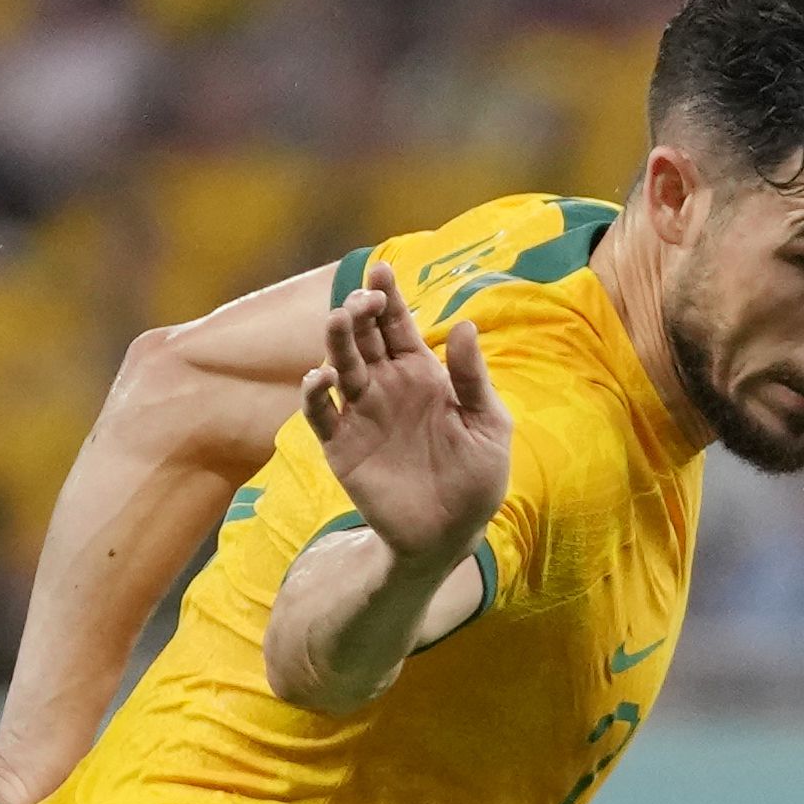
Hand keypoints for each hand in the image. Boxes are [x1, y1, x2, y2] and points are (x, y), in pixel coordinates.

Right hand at [299, 261, 510, 570]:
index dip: (388, 295)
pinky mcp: (341, 446)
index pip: (398, 323)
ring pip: (339, 365)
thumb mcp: (488, 425)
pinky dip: (314, 393)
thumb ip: (473, 379)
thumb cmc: (476, 479)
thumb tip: (465, 325)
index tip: (381, 269)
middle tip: (364, 299)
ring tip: (339, 321)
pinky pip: (320, 414)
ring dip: (335, 341)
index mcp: (421, 372)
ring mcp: (361, 413)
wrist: (450, 534)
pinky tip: (321, 378)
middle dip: (360, 311)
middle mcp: (386, 385)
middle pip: (364, 336)